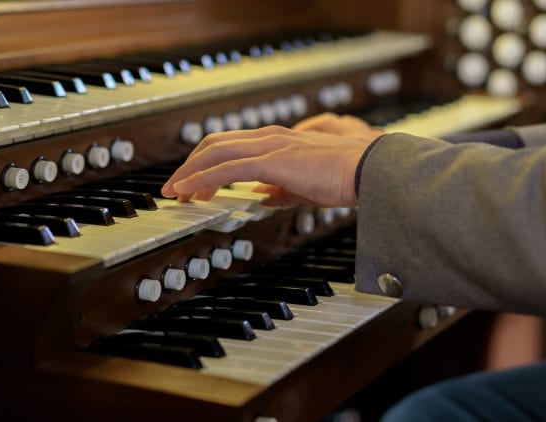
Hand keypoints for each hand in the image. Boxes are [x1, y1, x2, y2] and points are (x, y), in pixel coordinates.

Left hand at [161, 115, 383, 206]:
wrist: (370, 170)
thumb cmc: (346, 176)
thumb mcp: (306, 185)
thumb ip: (282, 189)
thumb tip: (263, 197)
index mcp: (277, 141)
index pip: (230, 145)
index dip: (206, 163)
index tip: (194, 183)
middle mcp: (269, 137)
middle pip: (214, 144)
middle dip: (189, 165)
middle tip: (176, 188)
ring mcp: (270, 146)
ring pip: (215, 153)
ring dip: (190, 173)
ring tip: (176, 193)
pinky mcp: (272, 161)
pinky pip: (226, 169)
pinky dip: (203, 179)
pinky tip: (192, 191)